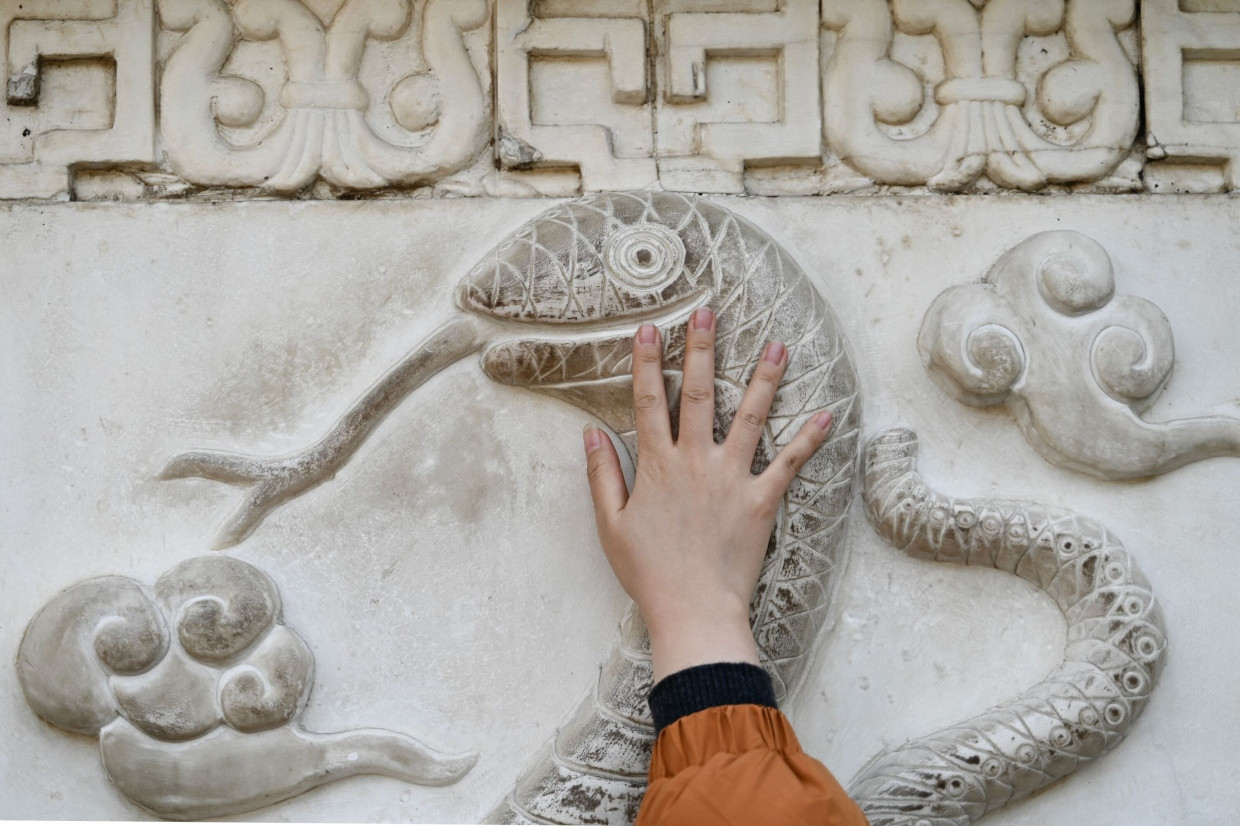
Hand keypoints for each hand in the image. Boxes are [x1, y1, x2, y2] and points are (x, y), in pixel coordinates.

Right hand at [583, 308, 833, 682]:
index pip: (648, 402)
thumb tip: (590, 433)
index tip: (649, 329)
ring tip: (776, 344)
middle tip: (708, 312)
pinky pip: (789, 464)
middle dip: (701, 349)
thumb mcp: (611, 525)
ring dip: (764, 378)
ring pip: (749, 417)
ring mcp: (731, 478)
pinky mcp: (761, 500)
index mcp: (657, 466)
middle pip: (697, 394)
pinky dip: (808, 439)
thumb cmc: (649, 572)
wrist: (693, 610)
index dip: (646, 363)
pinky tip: (826, 414)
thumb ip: (602, 475)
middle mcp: (695, 462)